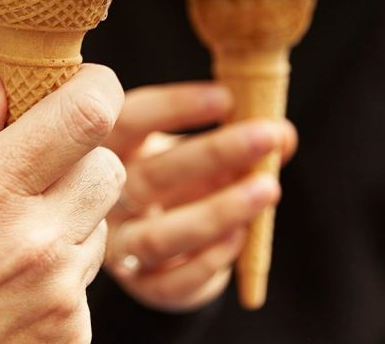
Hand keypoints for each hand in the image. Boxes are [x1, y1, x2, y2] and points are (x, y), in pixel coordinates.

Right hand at [0, 65, 125, 343]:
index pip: (87, 116)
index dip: (95, 88)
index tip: (80, 85)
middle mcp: (34, 242)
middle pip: (108, 166)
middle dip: (78, 156)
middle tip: (29, 169)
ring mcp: (56, 296)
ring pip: (100, 224)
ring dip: (67, 217)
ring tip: (3, 238)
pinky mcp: (65, 338)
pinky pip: (87, 281)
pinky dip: (59, 274)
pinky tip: (5, 285)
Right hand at [102, 82, 296, 311]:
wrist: (152, 234)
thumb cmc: (174, 175)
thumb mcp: (193, 147)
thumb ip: (233, 136)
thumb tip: (282, 136)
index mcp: (108, 149)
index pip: (129, 121)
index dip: (174, 108)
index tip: (226, 98)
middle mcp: (102, 199)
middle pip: (150, 177)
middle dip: (213, 154)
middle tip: (266, 135)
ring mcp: (118, 247)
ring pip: (159, 237)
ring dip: (219, 212)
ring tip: (267, 189)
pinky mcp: (142, 285)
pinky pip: (172, 282)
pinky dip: (211, 259)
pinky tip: (242, 235)